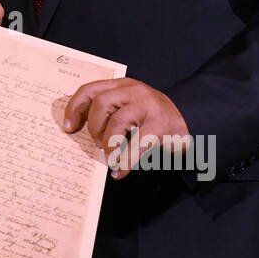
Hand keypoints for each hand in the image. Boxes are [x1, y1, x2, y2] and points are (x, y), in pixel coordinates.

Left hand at [61, 77, 189, 179]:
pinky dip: (125, 161)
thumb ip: (108, 112)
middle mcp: (134, 91)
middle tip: (98, 143)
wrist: (190, 121)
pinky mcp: (160, 126)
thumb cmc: (150, 118)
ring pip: (118, 121)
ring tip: (110, 157)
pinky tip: (119, 172)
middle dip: (94, 127)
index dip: (75, 109)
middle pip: (101, 102)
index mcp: (122, 85)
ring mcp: (149, 106)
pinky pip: (137, 144)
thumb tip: (77, 131)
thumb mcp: (128, 107)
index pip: (90, 90)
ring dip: (109, 143)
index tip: (68, 128)